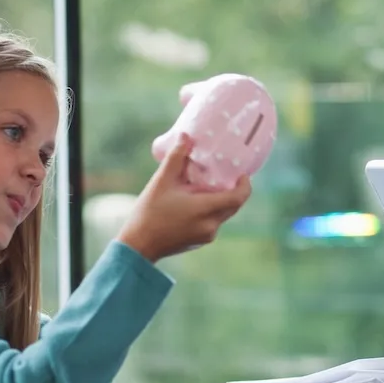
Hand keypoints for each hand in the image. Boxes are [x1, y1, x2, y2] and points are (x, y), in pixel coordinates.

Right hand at [118, 133, 251, 261]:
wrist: (138, 245)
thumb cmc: (149, 212)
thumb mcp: (162, 181)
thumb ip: (176, 158)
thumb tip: (186, 137)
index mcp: (205, 210)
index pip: (238, 198)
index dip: (245, 185)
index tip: (243, 174)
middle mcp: (211, 226)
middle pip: (232, 206)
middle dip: (232, 190)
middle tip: (226, 175)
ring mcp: (206, 236)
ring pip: (222, 214)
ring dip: (219, 200)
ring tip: (206, 186)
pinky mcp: (200, 242)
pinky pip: (212, 223)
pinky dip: (210, 211)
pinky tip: (194, 202)